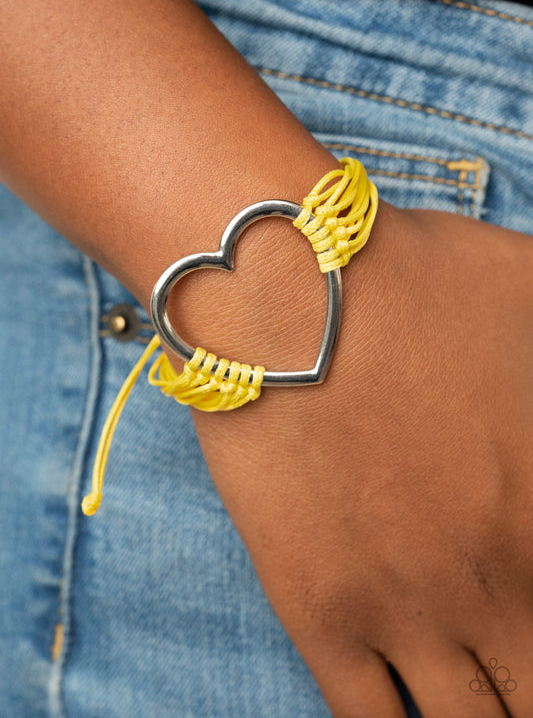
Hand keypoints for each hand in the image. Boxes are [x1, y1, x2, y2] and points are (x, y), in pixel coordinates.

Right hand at [174, 203, 532, 716]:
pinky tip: (405, 705)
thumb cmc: (410, 278)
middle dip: (526, 681)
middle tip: (510, 663)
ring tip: (474, 692)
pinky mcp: (320, 610)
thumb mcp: (532, 287)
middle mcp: (493, 579)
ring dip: (480, 713)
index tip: (528, 609)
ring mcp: (405, 607)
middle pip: (532, 691)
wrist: (282, 288)